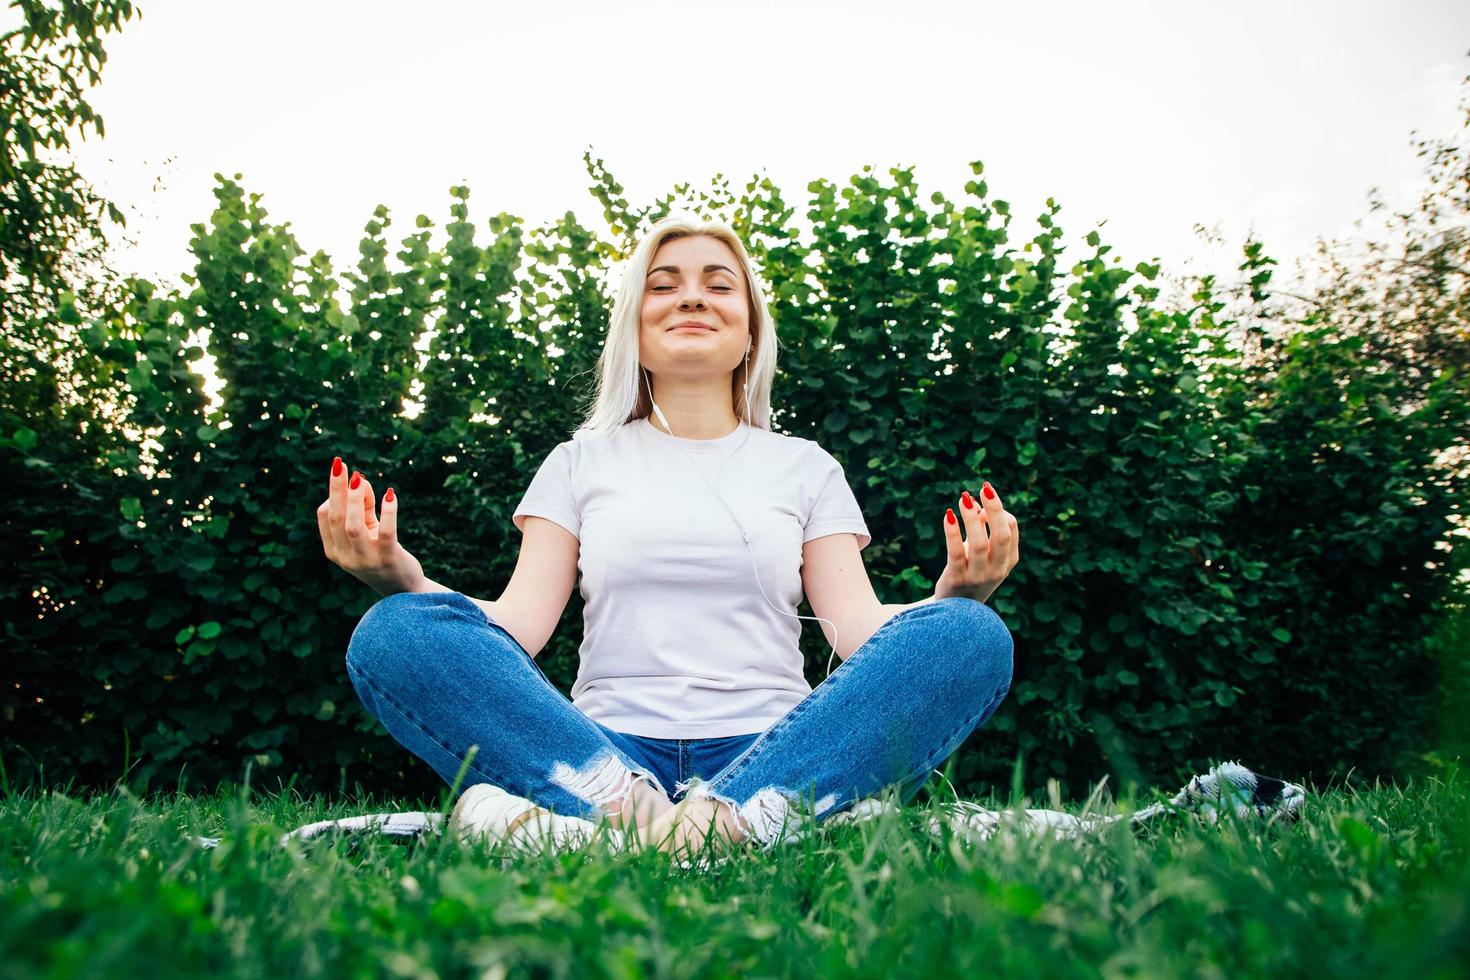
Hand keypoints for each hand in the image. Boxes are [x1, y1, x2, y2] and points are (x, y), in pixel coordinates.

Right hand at [316, 456, 425, 595]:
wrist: (404, 588)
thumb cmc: (382, 553)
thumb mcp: (368, 531)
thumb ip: (364, 507)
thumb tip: (360, 480)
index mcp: (334, 549)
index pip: (325, 516)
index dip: (333, 493)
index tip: (345, 473)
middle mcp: (345, 557)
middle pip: (336, 518)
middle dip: (336, 489)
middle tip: (340, 464)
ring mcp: (365, 560)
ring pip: (353, 527)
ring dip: (356, 500)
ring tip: (360, 479)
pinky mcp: (388, 560)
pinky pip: (386, 533)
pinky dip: (388, 512)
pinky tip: (391, 494)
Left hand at [934, 481, 1018, 602]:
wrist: (954, 613)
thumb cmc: (970, 575)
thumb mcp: (983, 555)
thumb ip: (983, 531)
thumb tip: (974, 504)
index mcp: (1008, 561)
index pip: (1010, 529)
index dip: (997, 511)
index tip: (981, 501)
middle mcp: (997, 570)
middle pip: (1001, 535)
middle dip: (995, 509)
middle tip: (985, 489)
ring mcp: (978, 577)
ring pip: (980, 543)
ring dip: (972, 518)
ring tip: (963, 498)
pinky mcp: (956, 580)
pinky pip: (956, 553)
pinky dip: (953, 532)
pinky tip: (948, 515)